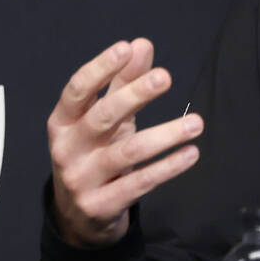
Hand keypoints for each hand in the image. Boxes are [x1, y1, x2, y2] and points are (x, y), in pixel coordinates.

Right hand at [47, 39, 202, 247]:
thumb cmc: (94, 153)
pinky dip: (167, 167)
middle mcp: (67, 149)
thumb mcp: (105, 119)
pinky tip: (191, 153)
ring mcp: (81, 179)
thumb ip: (121, 82)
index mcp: (62, 122)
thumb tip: (140, 44)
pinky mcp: (100, 205)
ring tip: (197, 123)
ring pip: (126, 153)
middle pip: (101, 117)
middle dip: (133, 95)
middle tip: (165, 77)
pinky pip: (139, 184)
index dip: (99, 69)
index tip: (125, 48)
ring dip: (164, 135)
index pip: (77, 91)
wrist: (79, 216)